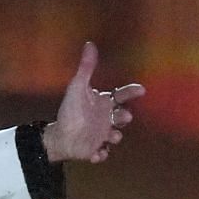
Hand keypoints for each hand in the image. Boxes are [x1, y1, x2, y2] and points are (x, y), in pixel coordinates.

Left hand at [43, 42, 144, 163]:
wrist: (58, 136)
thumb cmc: (69, 111)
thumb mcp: (77, 88)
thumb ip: (85, 68)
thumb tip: (89, 44)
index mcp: (104, 103)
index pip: (122, 95)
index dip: (131, 92)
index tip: (140, 90)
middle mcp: (107, 118)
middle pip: (122, 116)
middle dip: (124, 117)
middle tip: (122, 117)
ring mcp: (103, 135)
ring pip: (116, 136)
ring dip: (115, 137)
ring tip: (109, 137)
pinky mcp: (96, 149)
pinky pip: (102, 153)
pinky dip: (100, 154)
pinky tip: (95, 154)